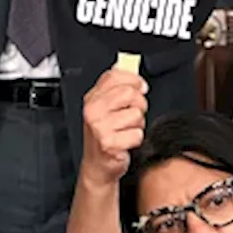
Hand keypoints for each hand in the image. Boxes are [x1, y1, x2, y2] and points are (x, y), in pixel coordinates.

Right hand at [80, 68, 148, 187]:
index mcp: (92, 98)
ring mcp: (99, 127)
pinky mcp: (108, 143)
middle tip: (132, 115)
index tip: (140, 87)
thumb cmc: (104, 136)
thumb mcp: (105, 108)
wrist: (97, 166)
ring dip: (137, 125)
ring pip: (136, 114)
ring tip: (126, 130)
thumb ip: (115, 87)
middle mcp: (93, 110)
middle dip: (138, 105)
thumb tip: (129, 66)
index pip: (115, 75)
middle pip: (129, 93)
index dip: (134, 79)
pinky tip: (125, 142)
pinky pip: (137, 134)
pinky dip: (136, 140)